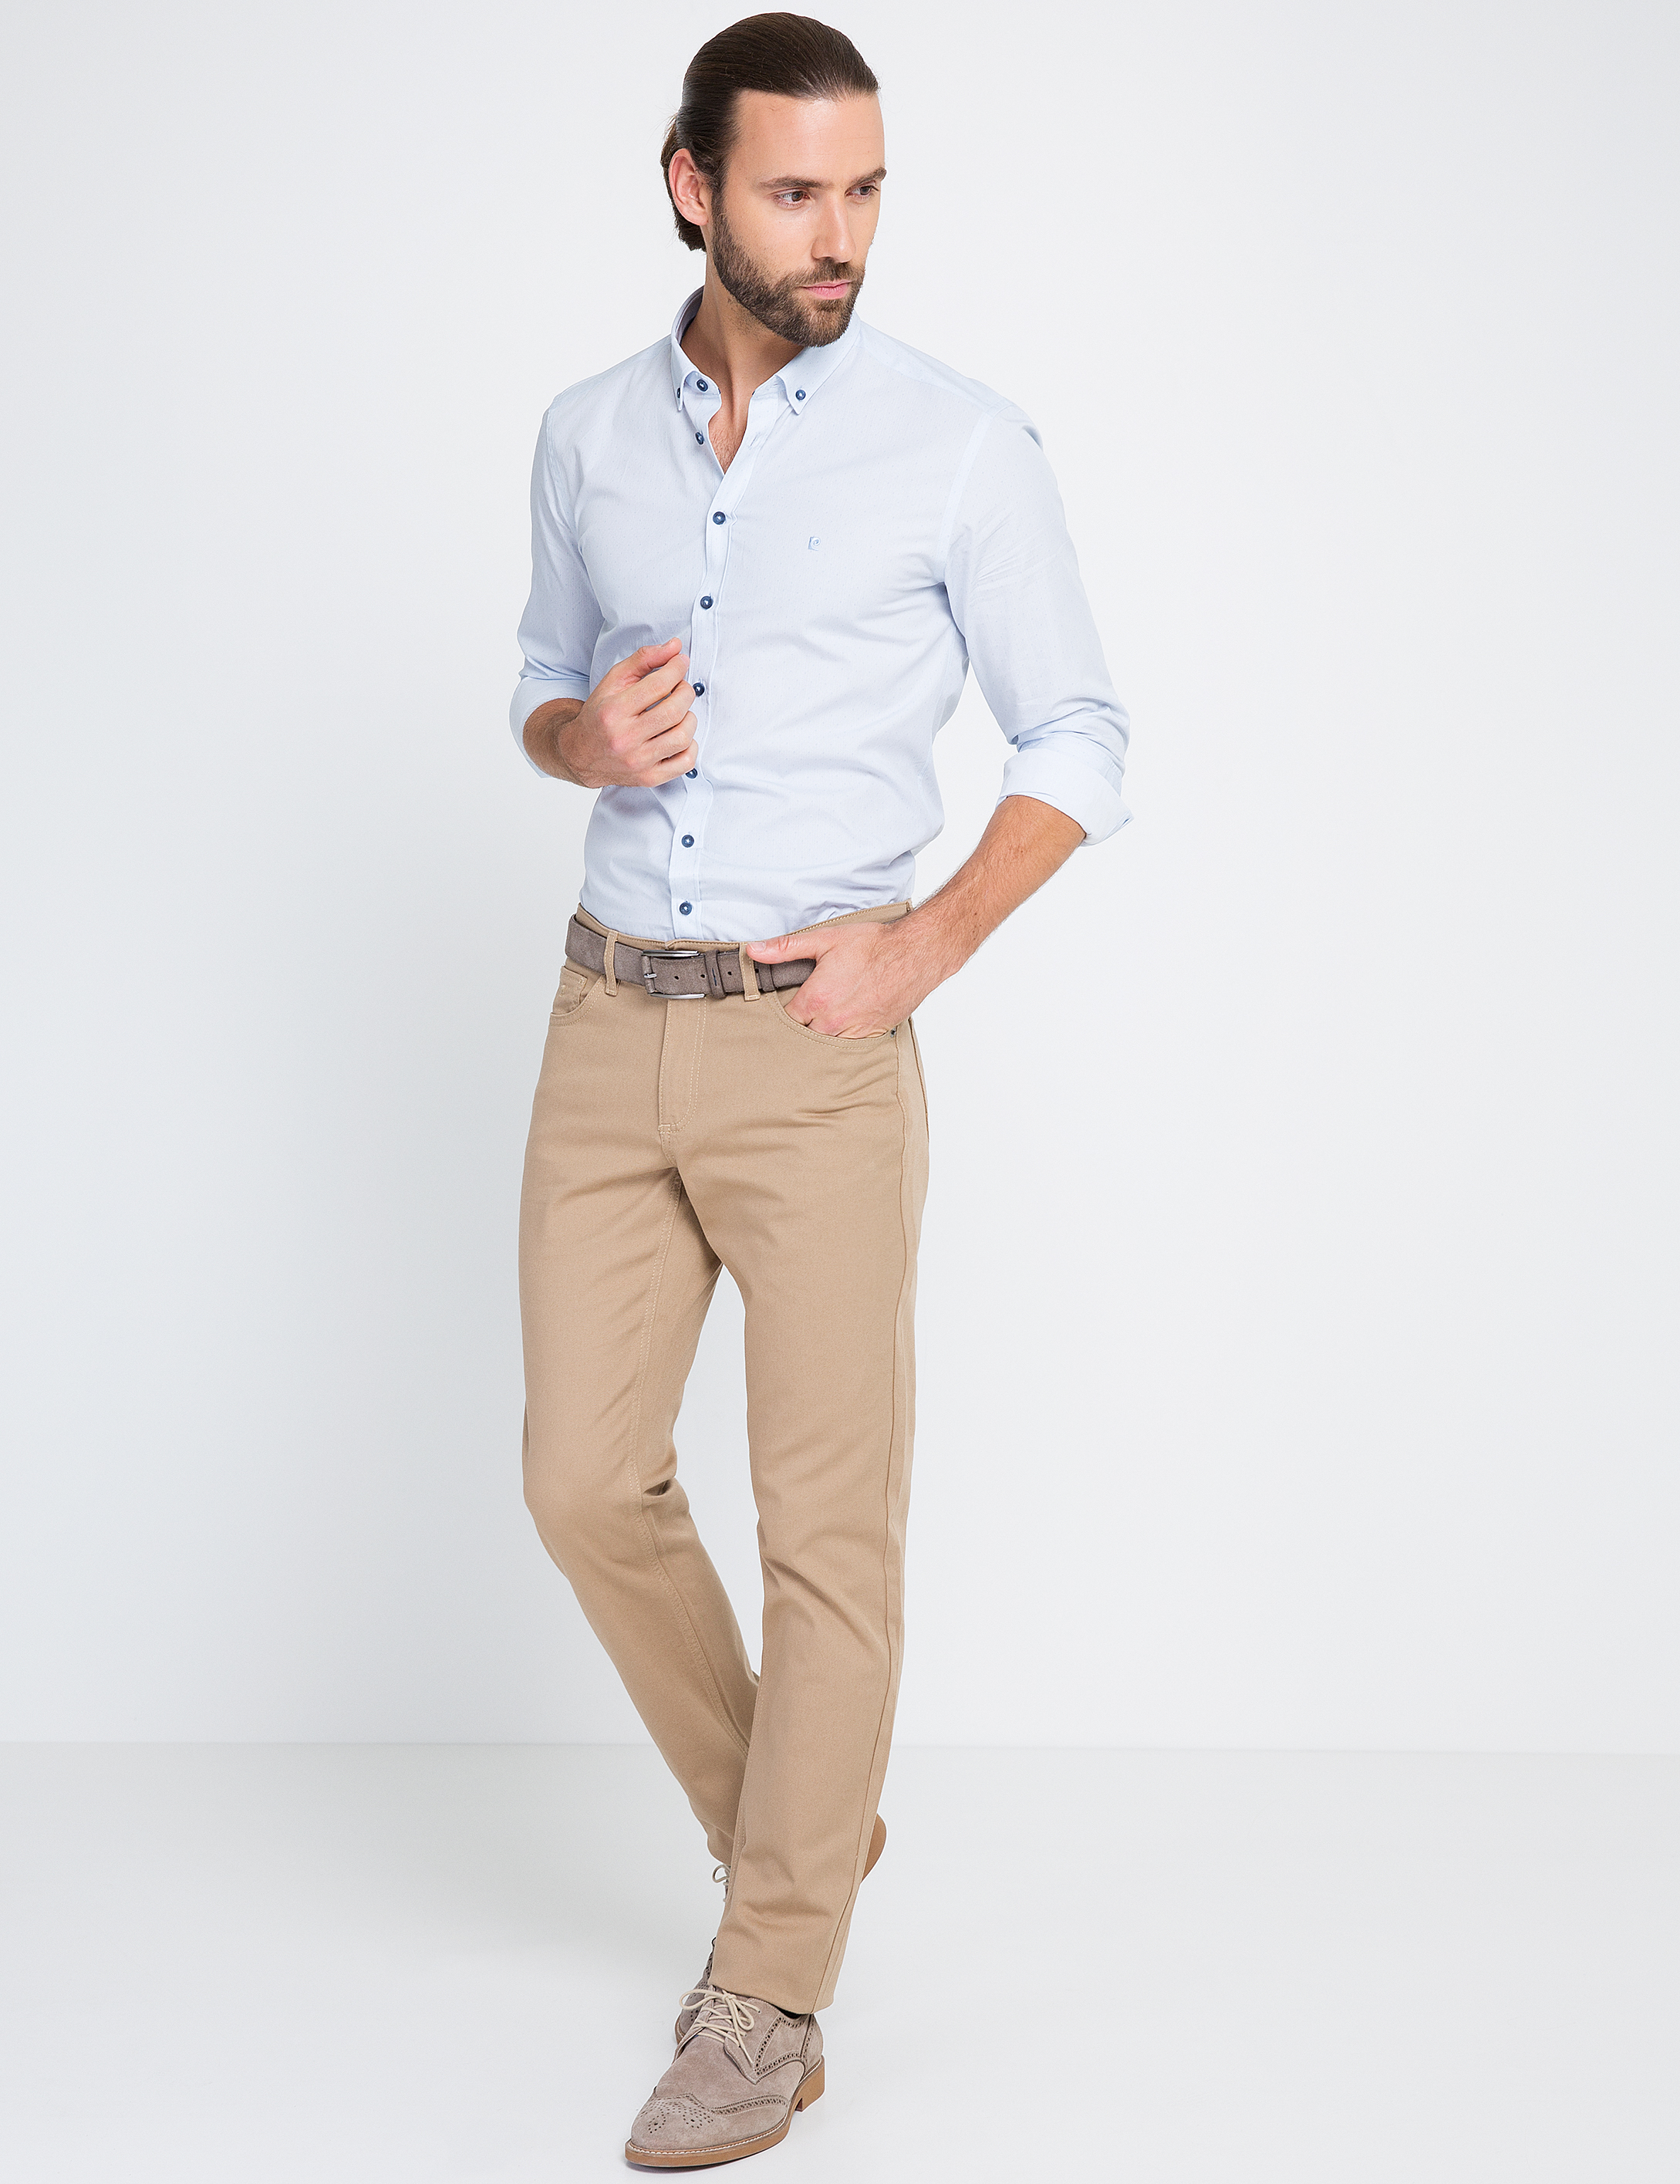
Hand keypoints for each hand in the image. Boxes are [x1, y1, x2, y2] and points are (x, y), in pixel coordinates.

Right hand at [536, 639, 698, 787]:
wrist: (581, 754)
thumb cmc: (601, 714)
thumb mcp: (614, 681)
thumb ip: (644, 660)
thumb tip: (676, 646)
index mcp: (614, 711)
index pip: (658, 685)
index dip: (676, 669)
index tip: (680, 662)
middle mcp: (625, 738)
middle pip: (674, 711)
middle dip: (686, 692)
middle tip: (682, 687)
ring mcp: (638, 761)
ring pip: (683, 737)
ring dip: (689, 719)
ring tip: (680, 712)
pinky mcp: (648, 778)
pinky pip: (685, 763)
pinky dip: (690, 746)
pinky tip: (678, 735)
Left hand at [749, 920, 944, 1037]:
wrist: (915, 954)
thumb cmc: (874, 945)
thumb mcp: (825, 940)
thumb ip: (785, 948)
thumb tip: (755, 951)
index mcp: (816, 999)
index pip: (786, 1019)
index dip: (783, 1012)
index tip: (788, 1003)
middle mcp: (833, 1021)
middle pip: (803, 1035)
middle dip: (802, 1024)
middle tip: (805, 1011)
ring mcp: (854, 1031)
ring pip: (826, 1044)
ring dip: (822, 1033)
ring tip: (825, 1016)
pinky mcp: (872, 1034)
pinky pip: (849, 1045)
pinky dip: (844, 1036)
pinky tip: (846, 1021)